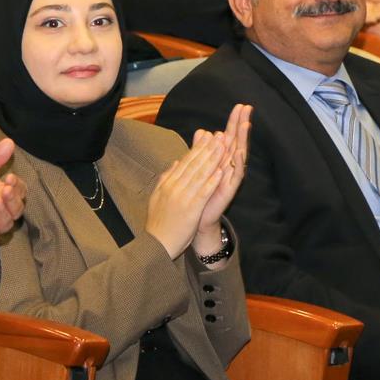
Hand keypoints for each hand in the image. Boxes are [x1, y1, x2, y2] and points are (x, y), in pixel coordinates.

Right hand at [145, 131, 227, 257]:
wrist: (157, 244)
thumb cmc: (159, 223)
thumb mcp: (158, 197)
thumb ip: (166, 178)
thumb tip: (175, 162)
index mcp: (167, 183)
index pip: (185, 162)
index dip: (197, 148)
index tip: (207, 136)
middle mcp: (174, 187)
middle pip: (193, 164)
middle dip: (207, 148)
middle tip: (218, 135)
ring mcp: (182, 197)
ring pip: (200, 174)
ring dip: (212, 159)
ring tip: (222, 146)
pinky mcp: (190, 209)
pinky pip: (203, 192)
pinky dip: (212, 180)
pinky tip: (221, 171)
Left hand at [193, 103, 250, 233]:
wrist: (197, 216)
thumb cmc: (200, 191)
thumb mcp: (199, 166)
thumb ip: (201, 149)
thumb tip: (202, 130)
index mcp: (222, 158)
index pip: (230, 136)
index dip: (234, 122)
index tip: (240, 106)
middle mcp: (229, 165)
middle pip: (238, 141)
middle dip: (242, 125)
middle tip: (247, 108)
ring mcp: (231, 176)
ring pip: (240, 155)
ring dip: (243, 140)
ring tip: (246, 125)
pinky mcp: (230, 188)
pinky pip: (236, 174)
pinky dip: (238, 163)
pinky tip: (239, 152)